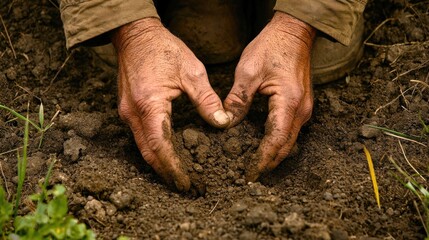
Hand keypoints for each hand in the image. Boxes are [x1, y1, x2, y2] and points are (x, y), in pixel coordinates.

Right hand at [111, 18, 229, 190]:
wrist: (136, 36)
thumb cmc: (163, 49)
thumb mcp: (192, 71)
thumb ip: (207, 100)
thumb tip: (222, 123)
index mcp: (149, 104)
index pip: (160, 146)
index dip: (173, 167)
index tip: (185, 182)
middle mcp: (133, 113)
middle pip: (148, 153)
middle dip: (165, 173)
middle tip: (183, 187)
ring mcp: (127, 113)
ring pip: (142, 148)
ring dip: (158, 163)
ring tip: (177, 176)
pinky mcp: (127, 110)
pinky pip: (140, 137)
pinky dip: (153, 150)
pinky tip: (166, 154)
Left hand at [224, 12, 315, 181]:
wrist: (293, 32)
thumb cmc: (272, 47)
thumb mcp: (248, 72)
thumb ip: (238, 100)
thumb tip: (225, 122)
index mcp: (289, 102)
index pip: (276, 140)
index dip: (263, 159)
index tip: (250, 173)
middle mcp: (301, 109)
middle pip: (286, 146)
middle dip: (269, 162)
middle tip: (251, 176)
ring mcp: (304, 108)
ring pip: (290, 140)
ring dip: (274, 154)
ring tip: (256, 165)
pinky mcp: (301, 105)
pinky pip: (290, 130)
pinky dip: (278, 142)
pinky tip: (265, 146)